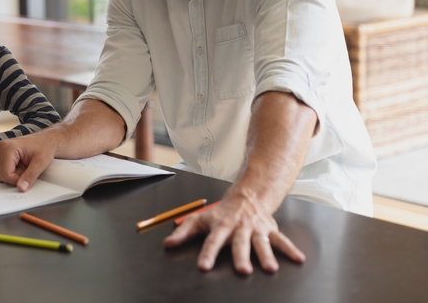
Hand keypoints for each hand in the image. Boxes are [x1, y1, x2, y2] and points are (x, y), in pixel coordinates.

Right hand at [0, 133, 57, 191]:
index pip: (5, 174)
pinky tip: (19, 165)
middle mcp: (0, 148)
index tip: (28, 175)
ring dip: (13, 175)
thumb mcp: (40, 163)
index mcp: (8, 147)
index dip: (17, 180)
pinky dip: (10, 172)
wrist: (45, 140)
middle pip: (1, 175)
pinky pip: (0, 171)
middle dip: (15, 177)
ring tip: (23, 165)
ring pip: (0, 174)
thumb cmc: (44, 147)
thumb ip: (30, 176)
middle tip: (27, 167)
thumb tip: (21, 188)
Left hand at [163, 191, 304, 274]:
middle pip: (239, 243)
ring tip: (270, 268)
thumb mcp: (200, 219)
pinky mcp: (269, 230)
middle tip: (242, 270)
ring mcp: (256, 229)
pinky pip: (281, 240)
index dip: (207, 254)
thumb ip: (183, 232)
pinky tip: (298, 259)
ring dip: (266, 255)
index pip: (212, 241)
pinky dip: (290, 249)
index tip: (204, 267)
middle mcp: (239, 228)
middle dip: (241, 256)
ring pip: (261, 243)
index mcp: (221, 226)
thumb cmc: (221, 212)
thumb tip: (168, 244)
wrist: (247, 197)